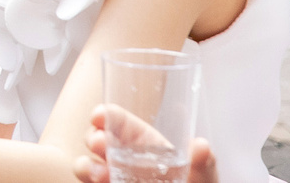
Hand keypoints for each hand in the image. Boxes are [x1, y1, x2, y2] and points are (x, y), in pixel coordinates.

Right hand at [74, 106, 216, 182]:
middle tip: (100, 145)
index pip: (115, 120)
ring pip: (87, 165)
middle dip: (93, 138)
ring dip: (87, 167)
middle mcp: (121, 157)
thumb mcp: (201, 176)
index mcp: (142, 142)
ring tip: (101, 176)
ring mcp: (111, 176)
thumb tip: (201, 146)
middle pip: (96, 139)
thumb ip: (202, 163)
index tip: (98, 116)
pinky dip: (88, 181)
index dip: (104, 114)